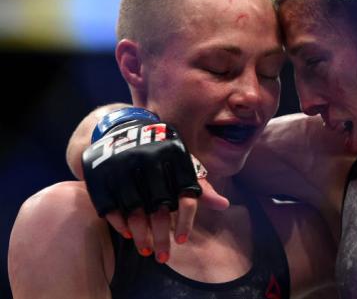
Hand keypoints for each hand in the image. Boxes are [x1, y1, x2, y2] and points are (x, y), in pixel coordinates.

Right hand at [82, 117, 228, 261]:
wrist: (122, 129)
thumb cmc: (162, 154)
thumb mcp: (183, 163)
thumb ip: (201, 186)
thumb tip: (224, 206)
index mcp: (175, 155)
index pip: (185, 194)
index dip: (185, 220)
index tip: (182, 240)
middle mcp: (150, 159)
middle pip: (159, 206)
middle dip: (161, 236)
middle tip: (164, 257)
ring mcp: (123, 166)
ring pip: (135, 209)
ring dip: (141, 234)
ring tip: (147, 251)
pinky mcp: (102, 174)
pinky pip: (111, 205)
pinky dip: (120, 223)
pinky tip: (129, 235)